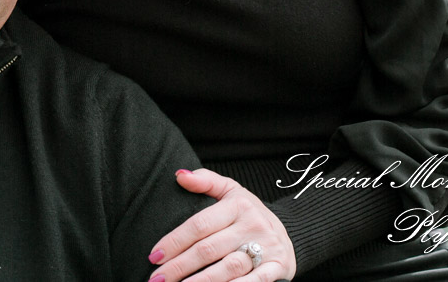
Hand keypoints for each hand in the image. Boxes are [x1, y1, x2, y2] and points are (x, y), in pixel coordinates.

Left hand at [148, 168, 295, 281]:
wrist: (294, 232)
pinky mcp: (277, 268)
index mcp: (238, 205)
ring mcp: (266, 248)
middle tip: (156, 279)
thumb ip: (206, 181)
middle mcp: (252, 225)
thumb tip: (179, 175)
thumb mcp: (232, 191)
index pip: (199, 225)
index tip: (154, 256)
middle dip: (179, 266)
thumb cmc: (251, 213)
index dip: (175, 241)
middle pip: (208, 249)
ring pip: (228, 268)